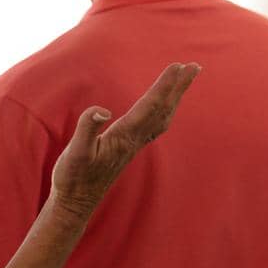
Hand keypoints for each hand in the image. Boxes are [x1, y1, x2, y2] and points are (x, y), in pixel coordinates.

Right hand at [49, 63, 200, 219]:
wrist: (77, 201)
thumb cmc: (73, 176)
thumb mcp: (75, 151)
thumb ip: (87, 129)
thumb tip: (102, 111)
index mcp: (123, 136)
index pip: (149, 106)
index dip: (164, 85)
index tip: (177, 67)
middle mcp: (134, 140)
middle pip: (162, 109)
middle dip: (178, 87)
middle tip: (194, 66)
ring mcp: (133, 145)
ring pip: (162, 117)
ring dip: (174, 97)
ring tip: (184, 80)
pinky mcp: (128, 148)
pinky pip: (154, 125)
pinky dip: (165, 110)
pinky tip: (164, 106)